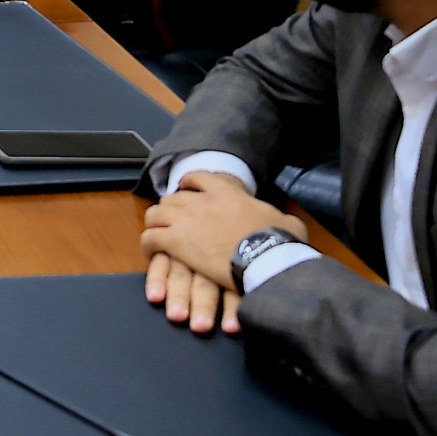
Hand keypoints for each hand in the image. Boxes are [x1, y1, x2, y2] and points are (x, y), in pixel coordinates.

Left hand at [140, 171, 307, 334]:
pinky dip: (148, 243)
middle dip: (170, 208)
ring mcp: (185, 220)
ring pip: (155, 214)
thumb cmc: (278, 241)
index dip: (188, 183)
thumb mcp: (287, 222)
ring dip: (155, 223)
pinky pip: (150, 237)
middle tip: (172, 220)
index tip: (185, 189)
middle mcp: (201, 201)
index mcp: (227, 192)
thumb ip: (281, 218)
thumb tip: (288, 224)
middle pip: (172, 198)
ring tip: (158, 233)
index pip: (198, 178)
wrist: (264, 257)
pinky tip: (152, 251)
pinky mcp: (175, 242)